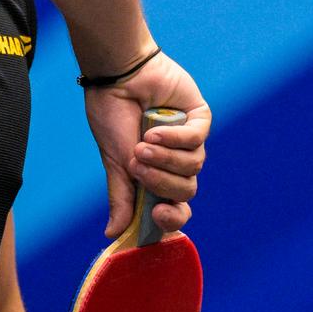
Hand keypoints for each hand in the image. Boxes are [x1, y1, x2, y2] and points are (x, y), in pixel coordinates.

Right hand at [83, 49, 209, 239]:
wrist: (116, 77)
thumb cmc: (113, 115)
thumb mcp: (116, 162)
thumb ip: (121, 197)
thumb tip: (113, 234)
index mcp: (156, 175)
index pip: (175, 209)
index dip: (171, 219)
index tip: (157, 215)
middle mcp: (176, 161)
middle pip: (186, 191)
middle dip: (162, 182)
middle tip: (139, 165)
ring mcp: (189, 139)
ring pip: (194, 167)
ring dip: (166, 158)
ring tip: (143, 143)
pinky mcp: (200, 118)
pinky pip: (198, 141)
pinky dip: (176, 138)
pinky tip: (156, 130)